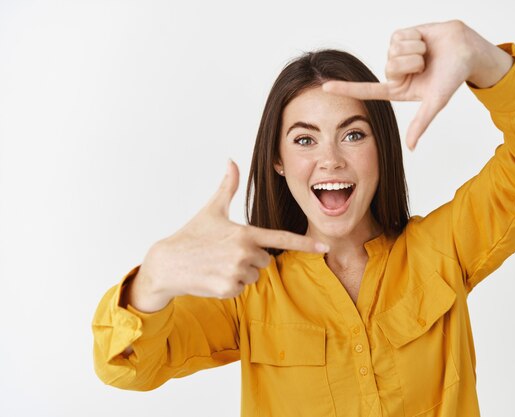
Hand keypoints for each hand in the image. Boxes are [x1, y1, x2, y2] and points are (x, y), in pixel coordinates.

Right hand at [128, 160, 327, 311]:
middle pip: (265, 260)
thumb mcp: (211, 209)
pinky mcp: (228, 288)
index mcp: (245, 232)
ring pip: (254, 276)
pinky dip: (231, 285)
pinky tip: (214, 276)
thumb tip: (232, 161)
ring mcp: (236, 272)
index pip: (281, 238)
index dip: (306, 243)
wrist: (166, 264)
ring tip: (218, 264)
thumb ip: (228, 187)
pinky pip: (242, 288)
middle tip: (226, 253)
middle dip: (250, 258)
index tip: (325, 246)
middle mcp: (244, 252)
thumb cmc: (191, 235)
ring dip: (241, 272)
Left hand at [322, 20, 513, 149]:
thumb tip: (411, 147)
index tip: (324, 87)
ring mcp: (397, 53)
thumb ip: (420, 124)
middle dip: (411, 64)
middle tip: (426, 64)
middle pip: (388, 67)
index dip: (346, 88)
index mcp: (398, 90)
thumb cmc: (453, 77)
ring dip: (415, 51)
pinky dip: (416, 38)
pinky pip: (399, 36)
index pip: (368, 90)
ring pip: (393, 51)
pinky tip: (426, 41)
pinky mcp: (402, 36)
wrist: (466, 49)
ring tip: (428, 53)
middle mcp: (395, 72)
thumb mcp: (435, 102)